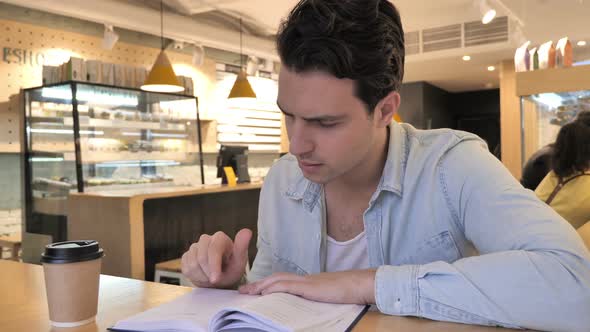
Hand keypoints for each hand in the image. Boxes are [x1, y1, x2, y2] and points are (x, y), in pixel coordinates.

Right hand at [181, 228, 251, 288]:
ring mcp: (194, 247)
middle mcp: (206, 239)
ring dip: (202, 276)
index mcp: (220, 238)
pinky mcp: (186, 256)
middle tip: (216, 279)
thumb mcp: (239, 261)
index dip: (213, 266)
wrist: (221, 278)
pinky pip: (185, 268)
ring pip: (192, 264)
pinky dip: (194, 276)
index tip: (216, 279)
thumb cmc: (231, 269)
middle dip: (208, 273)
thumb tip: (247, 231)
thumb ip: (242, 247)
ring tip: (210, 276)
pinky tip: (202, 275)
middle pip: (201, 258)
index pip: (213, 250)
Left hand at [238, 269, 376, 303]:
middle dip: (258, 284)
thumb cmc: (349, 293)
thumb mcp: (327, 298)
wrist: (360, 284)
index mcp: (309, 283)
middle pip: (276, 278)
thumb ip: (315, 300)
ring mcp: (307, 282)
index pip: (284, 281)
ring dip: (261, 285)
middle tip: (243, 290)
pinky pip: (288, 285)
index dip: (268, 285)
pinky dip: (274, 287)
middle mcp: (305, 280)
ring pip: (278, 280)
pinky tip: (264, 292)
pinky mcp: (310, 286)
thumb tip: (304, 310)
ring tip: (248, 292)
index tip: (255, 290)